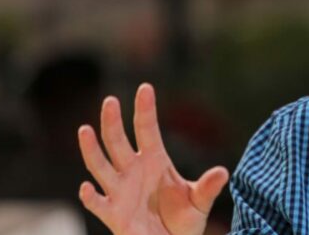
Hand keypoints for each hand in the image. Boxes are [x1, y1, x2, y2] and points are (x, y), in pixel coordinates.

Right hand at [78, 83, 228, 234]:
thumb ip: (208, 187)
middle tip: (110, 101)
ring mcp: (121, 191)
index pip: (147, 130)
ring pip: (101, 166)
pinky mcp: (113, 214)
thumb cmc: (184, 220)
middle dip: (113, 122)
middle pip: (118, 142)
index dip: (146, 110)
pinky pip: (98, 203)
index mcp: (155, 161)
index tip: (145, 88)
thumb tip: (223, 172)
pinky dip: (91, 197)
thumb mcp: (199, 202)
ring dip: (92, 150)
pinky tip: (86, 188)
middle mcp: (134, 171)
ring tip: (85, 130)